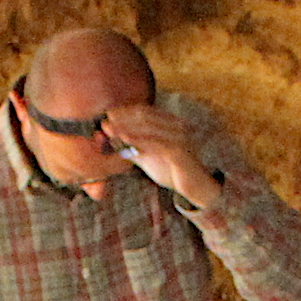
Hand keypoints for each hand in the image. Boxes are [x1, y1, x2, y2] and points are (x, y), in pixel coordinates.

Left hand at [96, 100, 217, 204]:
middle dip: (124, 117)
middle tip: (106, 121)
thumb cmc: (173, 172)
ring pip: (149, 126)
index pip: (146, 111)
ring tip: (110, 129)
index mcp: (171, 123)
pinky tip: (125, 139)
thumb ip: (133, 147)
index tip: (108, 114)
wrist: (195, 189)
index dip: (126, 111)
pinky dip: (138, 139)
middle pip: (146, 115)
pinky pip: (156, 142)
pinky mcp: (180, 151)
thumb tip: (114, 139)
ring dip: (127, 126)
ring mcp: (180, 136)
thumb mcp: (149, 157)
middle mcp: (177, 125)